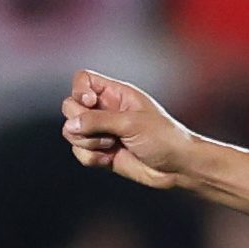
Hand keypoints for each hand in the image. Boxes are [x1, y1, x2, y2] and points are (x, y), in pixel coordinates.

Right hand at [61, 70, 201, 189]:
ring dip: (87, 142)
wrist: (178, 167)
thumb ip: (98, 121)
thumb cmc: (163, 138)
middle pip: (70, 107)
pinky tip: (109, 159)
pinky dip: (91, 158)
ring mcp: (102, 132)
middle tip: (106, 133)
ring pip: (72, 132)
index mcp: (115, 94)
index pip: (82, 80)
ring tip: (111, 146)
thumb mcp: (131, 123)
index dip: (79, 91)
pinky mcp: (102, 153)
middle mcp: (105, 111)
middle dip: (82, 122)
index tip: (90, 103)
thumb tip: (71, 125)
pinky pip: (80, 153)